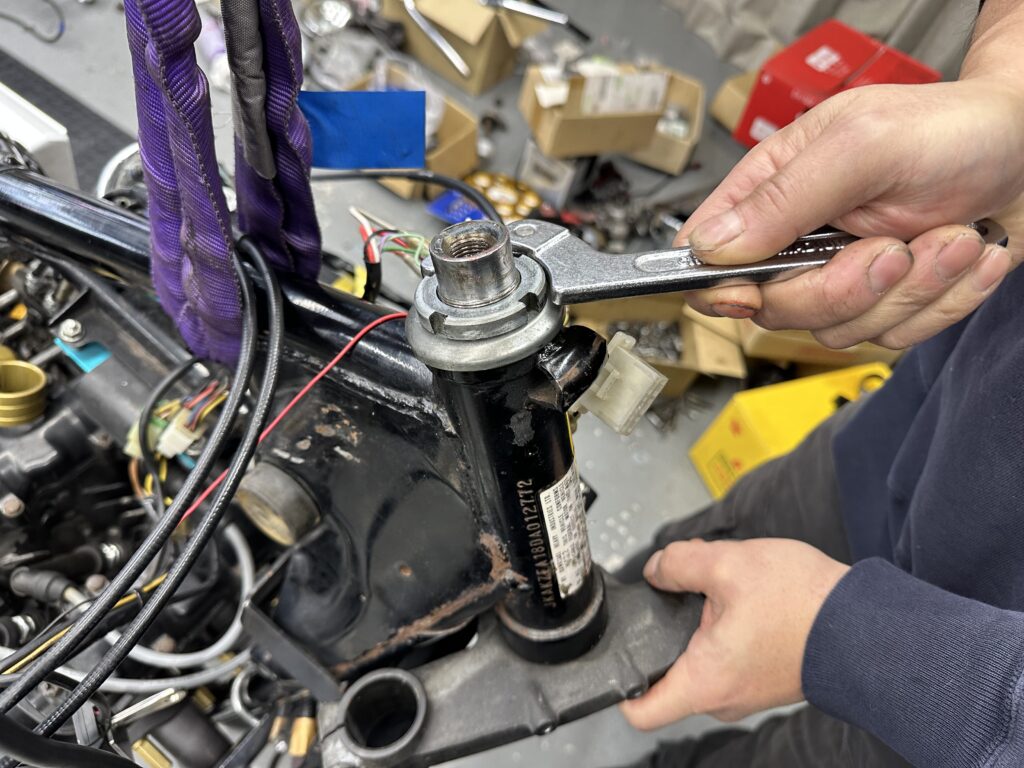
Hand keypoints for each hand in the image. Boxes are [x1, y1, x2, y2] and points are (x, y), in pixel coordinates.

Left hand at [619, 538, 848, 729]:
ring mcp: (744, 692)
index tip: (611, 657)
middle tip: (674, 593)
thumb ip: (679, 563)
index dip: (617, 685)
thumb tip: (657, 569)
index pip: (639, 711)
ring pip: (699, 660)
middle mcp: (722, 698)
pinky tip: (739, 598)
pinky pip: (726, 657)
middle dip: (664, 630)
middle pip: (667, 674)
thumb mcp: (728, 565)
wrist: (867, 623)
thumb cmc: (806, 605)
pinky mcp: (763, 678)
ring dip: (698, 624)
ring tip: (714, 589)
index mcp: (703, 682)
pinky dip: (723, 630)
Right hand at [681, 77, 1023, 348]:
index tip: (749, 292)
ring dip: (910, 290)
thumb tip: (711, 245)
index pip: (705, 255)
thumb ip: (783, 196)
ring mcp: (843, 275)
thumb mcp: (862, 146)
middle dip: (844, 288)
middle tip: (891, 247)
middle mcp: (800, 240)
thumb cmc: (953, 131)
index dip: (718, 284)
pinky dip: (942, 302)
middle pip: (775, 309)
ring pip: (839, 330)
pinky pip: (893, 338)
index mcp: (774, 191)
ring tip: (950, 235)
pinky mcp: (888, 303)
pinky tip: (964, 253)